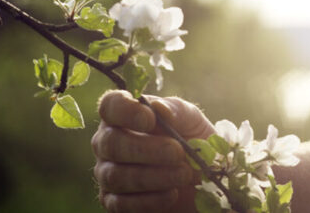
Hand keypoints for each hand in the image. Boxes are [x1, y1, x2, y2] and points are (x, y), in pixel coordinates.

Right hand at [93, 90, 214, 212]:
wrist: (202, 174)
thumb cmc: (191, 137)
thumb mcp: (190, 118)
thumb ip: (175, 110)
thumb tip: (158, 108)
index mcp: (122, 114)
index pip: (109, 106)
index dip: (125, 111)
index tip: (150, 119)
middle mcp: (107, 142)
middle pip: (110, 143)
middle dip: (146, 149)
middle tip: (177, 152)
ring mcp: (107, 173)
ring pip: (116, 176)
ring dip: (154, 176)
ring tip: (183, 174)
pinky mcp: (114, 202)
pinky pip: (122, 204)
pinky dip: (151, 199)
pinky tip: (172, 193)